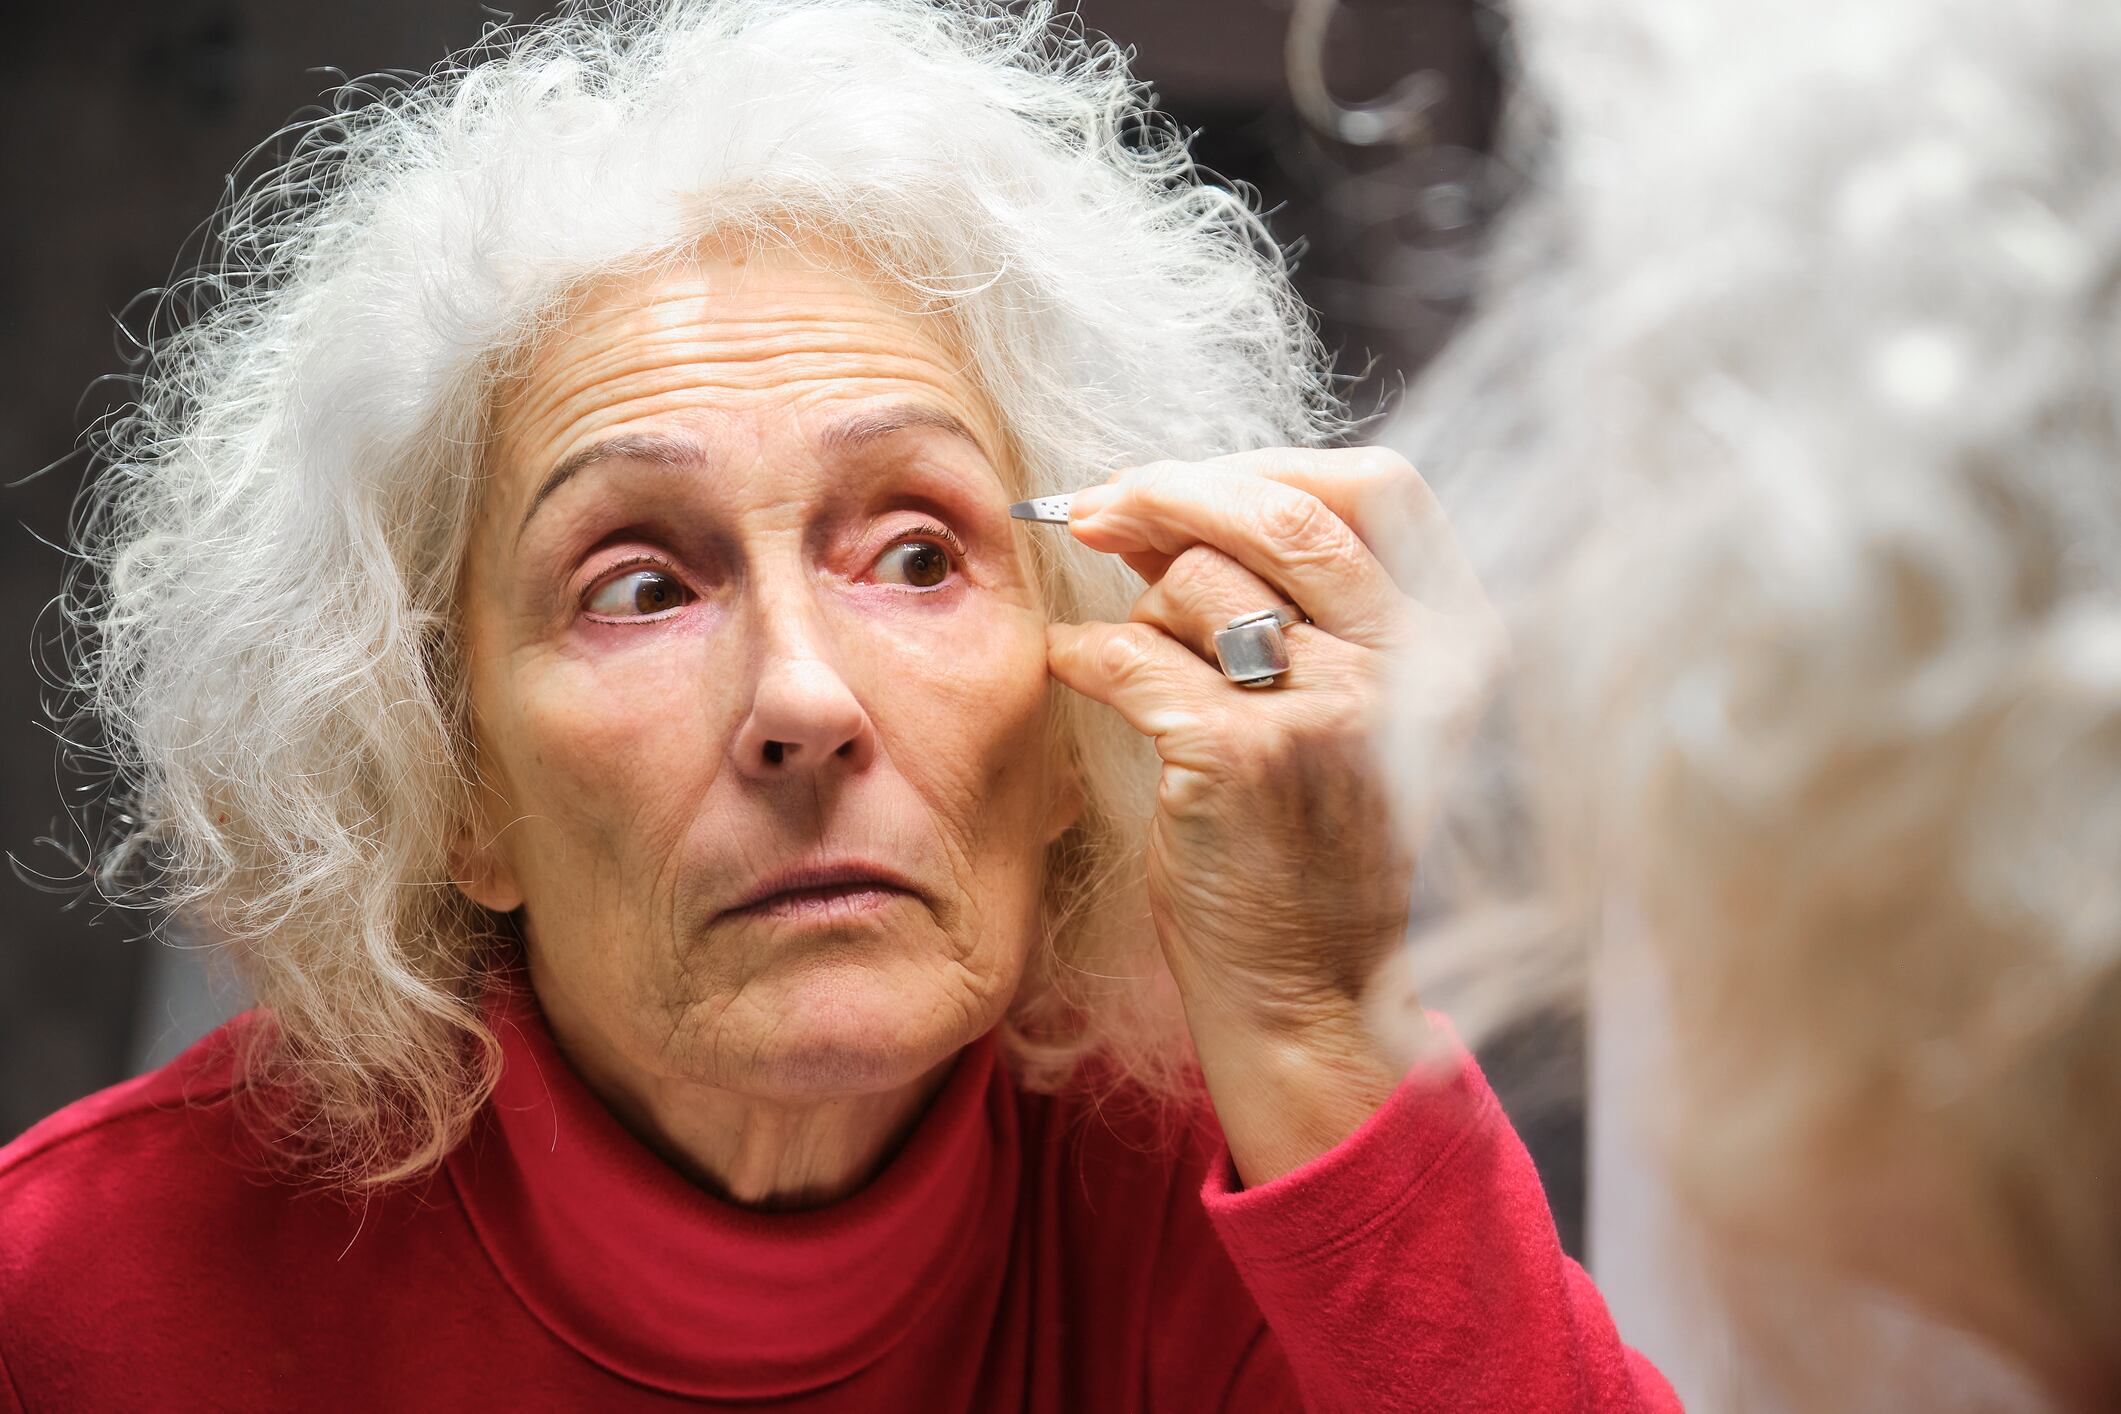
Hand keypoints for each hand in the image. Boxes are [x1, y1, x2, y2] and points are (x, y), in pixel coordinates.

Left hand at [1044, 447, 1502, 1165]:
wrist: (1307, 990)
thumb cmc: (1309, 843)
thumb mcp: (1343, 704)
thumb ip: (1288, 597)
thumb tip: (1167, 496)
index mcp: (1453, 638)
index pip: (1376, 488)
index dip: (1265, 466)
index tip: (1182, 480)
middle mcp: (1409, 665)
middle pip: (1281, 511)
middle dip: (1171, 491)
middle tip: (1094, 507)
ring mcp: (1333, 709)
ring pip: (1198, 578)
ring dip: (1141, 607)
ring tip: (1141, 664)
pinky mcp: (1243, 757)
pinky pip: (1129, 654)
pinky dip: (1081, 655)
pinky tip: (1072, 670)